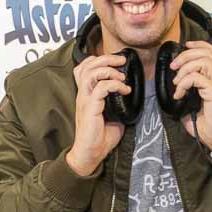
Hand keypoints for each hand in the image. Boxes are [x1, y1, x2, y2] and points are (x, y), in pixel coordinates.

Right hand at [68, 53, 128, 175]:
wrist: (90, 153)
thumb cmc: (99, 138)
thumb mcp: (112, 115)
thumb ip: (117, 102)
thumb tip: (129, 93)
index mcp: (86, 95)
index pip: (84, 68)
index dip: (98, 60)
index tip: (115, 63)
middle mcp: (83, 95)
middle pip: (87, 65)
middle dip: (106, 58)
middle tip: (121, 60)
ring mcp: (85, 101)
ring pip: (91, 73)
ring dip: (109, 69)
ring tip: (121, 76)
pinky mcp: (90, 108)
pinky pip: (101, 88)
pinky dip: (115, 85)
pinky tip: (125, 90)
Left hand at [170, 41, 211, 160]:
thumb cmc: (206, 124)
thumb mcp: (191, 106)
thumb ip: (185, 94)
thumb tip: (173, 90)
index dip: (198, 45)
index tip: (184, 46)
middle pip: (205, 52)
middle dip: (185, 56)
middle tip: (173, 67)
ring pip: (203, 61)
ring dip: (184, 68)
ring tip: (176, 83)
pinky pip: (198, 78)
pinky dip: (184, 83)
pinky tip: (179, 94)